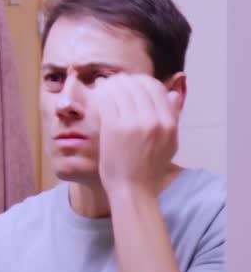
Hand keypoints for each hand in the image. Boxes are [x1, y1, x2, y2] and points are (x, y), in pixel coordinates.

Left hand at [97, 73, 180, 197]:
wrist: (133, 191)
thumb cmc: (148, 170)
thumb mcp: (169, 144)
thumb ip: (172, 118)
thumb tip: (173, 93)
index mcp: (169, 123)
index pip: (156, 88)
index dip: (141, 82)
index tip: (131, 83)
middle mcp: (155, 120)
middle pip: (138, 86)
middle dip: (124, 80)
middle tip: (113, 81)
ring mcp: (135, 123)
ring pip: (122, 90)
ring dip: (111, 83)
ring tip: (103, 84)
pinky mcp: (115, 128)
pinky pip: (108, 100)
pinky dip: (102, 92)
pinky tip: (98, 93)